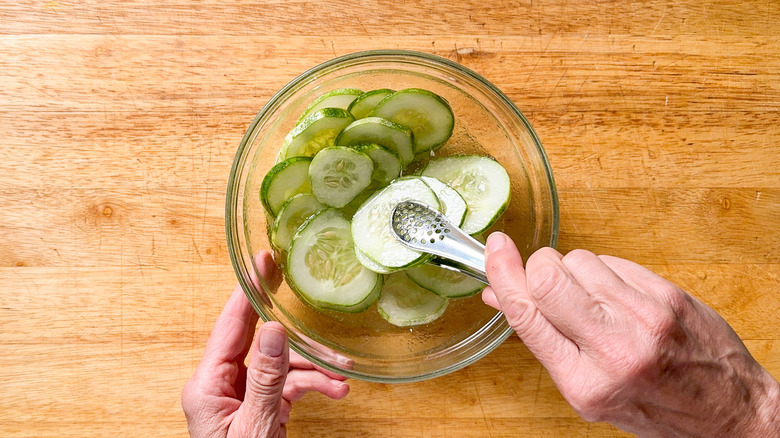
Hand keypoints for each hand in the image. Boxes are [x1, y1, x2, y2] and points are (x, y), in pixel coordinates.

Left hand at [182, 252, 349, 437]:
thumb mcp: (255, 426)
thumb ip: (266, 379)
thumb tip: (272, 331)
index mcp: (207, 384)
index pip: (229, 326)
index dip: (248, 292)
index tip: (261, 264)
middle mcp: (222, 384)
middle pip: (259, 341)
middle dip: (293, 332)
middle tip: (302, 294)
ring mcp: (242, 395)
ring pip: (281, 365)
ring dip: (314, 369)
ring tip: (341, 375)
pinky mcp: (261, 407)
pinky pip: (289, 385)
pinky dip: (313, 386)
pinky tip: (335, 391)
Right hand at [482, 233, 779, 436]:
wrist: (727, 410)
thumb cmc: (654, 405)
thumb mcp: (588, 390)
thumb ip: (544, 340)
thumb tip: (499, 296)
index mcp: (584, 383)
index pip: (528, 314)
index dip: (502, 274)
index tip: (494, 249)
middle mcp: (614, 349)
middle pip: (549, 276)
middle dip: (539, 267)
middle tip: (547, 278)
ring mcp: (644, 318)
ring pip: (579, 260)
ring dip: (574, 270)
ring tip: (593, 298)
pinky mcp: (666, 295)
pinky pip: (613, 261)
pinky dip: (605, 271)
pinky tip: (619, 295)